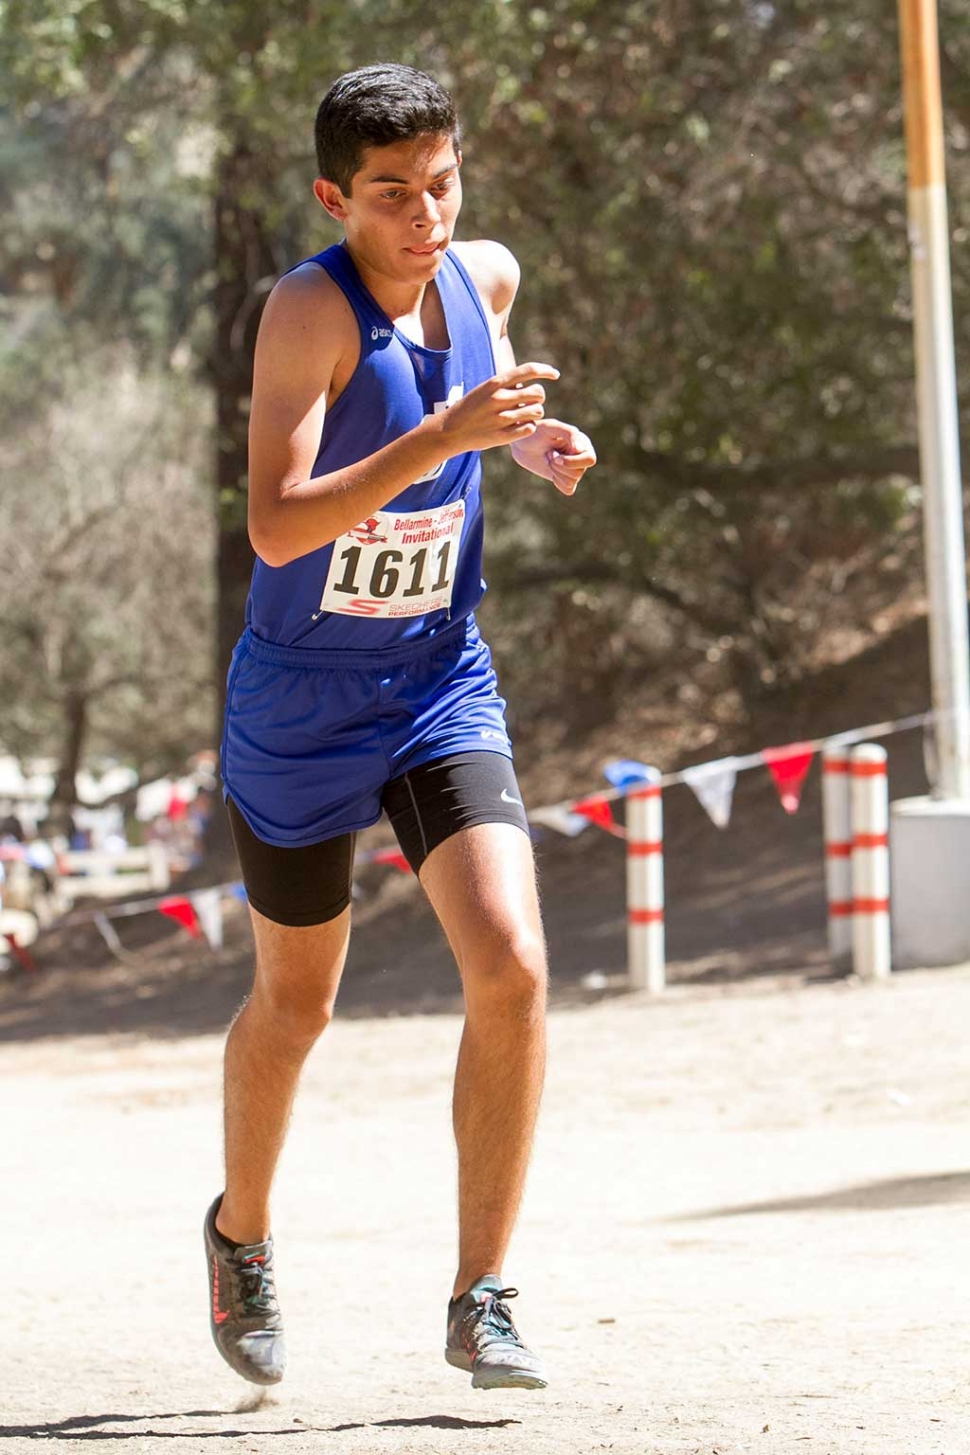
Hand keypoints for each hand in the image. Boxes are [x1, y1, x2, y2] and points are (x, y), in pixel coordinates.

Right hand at [436, 362, 559, 453]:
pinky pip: (530, 428)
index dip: (546, 371)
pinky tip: (520, 427)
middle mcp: (500, 398)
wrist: (449, 431)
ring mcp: (502, 418)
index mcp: (495, 383)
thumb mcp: (484, 389)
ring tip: (525, 416)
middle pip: (538, 392)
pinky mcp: (503, 436)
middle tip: (531, 402)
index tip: (555, 375)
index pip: (529, 370)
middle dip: (538, 397)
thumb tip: (529, 379)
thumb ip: (505, 384)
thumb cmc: (469, 408)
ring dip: (535, 413)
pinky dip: (529, 427)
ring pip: (537, 411)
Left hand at [510, 419, 596, 494]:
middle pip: (579, 472)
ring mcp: (573, 469)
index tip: (553, 453)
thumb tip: (580, 449)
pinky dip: (557, 482)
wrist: (522, 443)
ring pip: (572, 481)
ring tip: (548, 458)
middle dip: (559, 466)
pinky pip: (568, 489)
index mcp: (583, 443)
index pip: (589, 459)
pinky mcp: (564, 479)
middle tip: (548, 454)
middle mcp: (581, 457)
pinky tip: (550, 470)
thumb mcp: (552, 427)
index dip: (571, 461)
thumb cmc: (537, 431)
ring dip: (555, 471)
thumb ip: (569, 433)